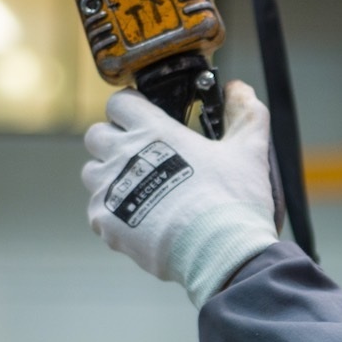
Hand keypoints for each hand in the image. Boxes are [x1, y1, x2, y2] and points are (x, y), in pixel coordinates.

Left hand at [82, 81, 279, 304]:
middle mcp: (123, 155)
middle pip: (97, 134)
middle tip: (144, 156)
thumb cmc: (233, 200)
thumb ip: (246, 113)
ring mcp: (109, 190)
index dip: (133, 108)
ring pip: (92, 172)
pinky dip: (114, 212)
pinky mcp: (106, 222)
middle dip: (115, 140)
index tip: (147, 118)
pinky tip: (142, 219)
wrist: (220, 252)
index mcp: (154, 131)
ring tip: (141, 189)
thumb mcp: (250, 151)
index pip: (120, 102)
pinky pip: (97, 210)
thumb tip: (238, 88)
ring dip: (110, 176)